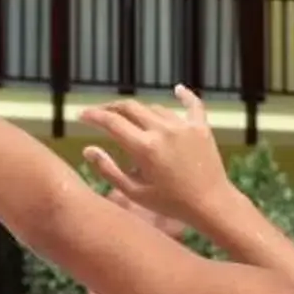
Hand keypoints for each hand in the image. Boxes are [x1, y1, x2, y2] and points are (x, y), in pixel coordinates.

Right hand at [79, 88, 231, 231]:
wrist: (211, 205)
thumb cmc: (171, 204)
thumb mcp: (134, 193)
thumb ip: (108, 170)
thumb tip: (88, 149)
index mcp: (144, 147)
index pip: (111, 122)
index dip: (93, 116)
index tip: (82, 115)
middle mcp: (162, 131)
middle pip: (130, 108)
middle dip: (112, 108)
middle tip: (102, 114)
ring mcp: (183, 127)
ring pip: (154, 109)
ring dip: (140, 112)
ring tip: (131, 120)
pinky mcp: (201, 128)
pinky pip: (192, 105)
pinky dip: (184, 96)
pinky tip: (177, 89)